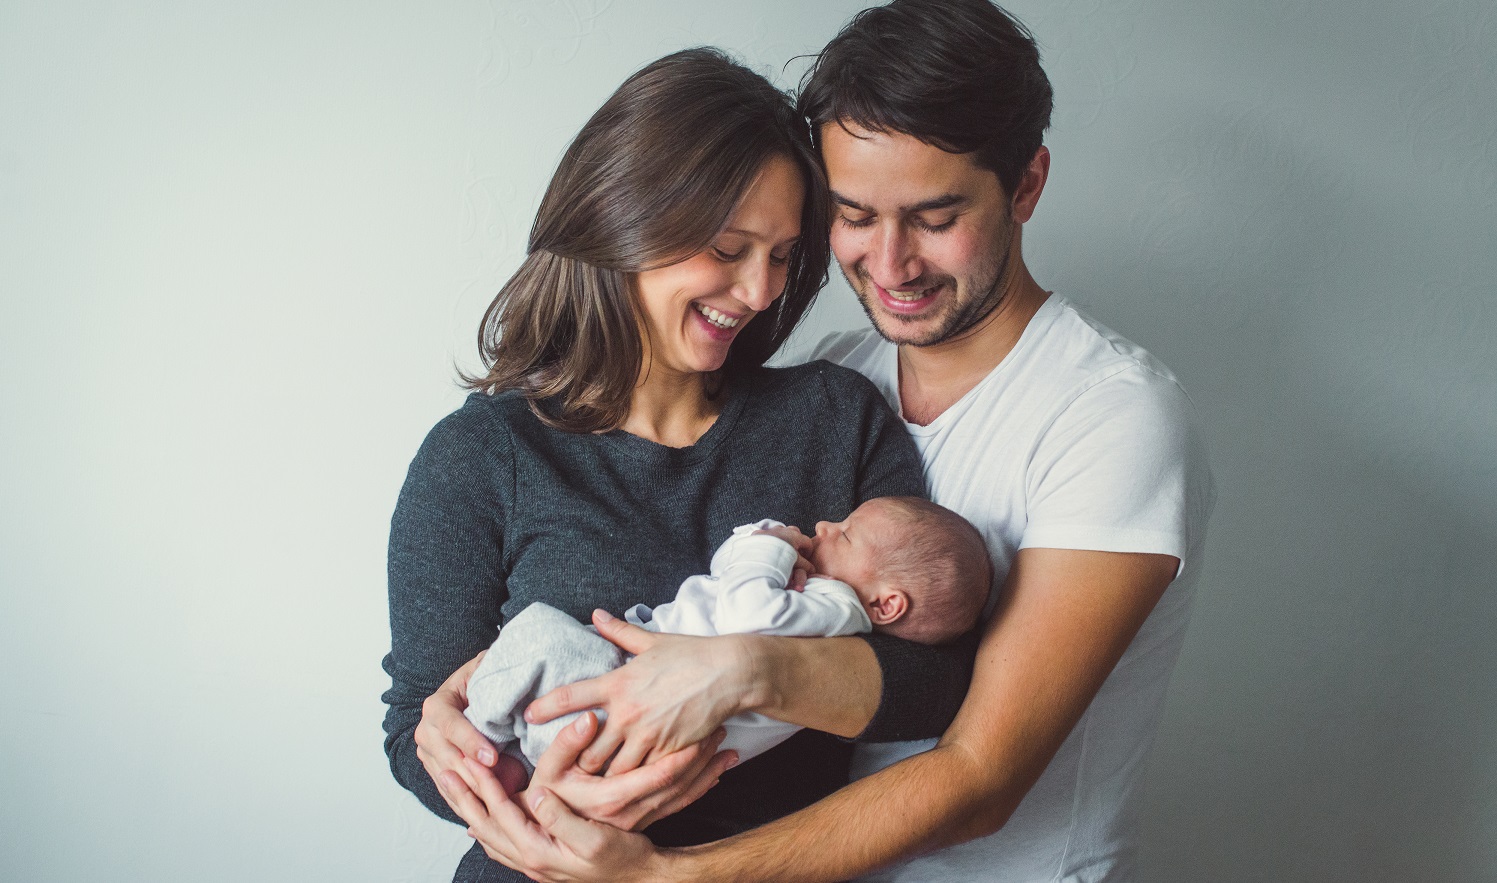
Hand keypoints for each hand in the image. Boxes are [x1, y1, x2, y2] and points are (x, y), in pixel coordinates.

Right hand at [415, 651, 528, 802]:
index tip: (492, 757)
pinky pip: (451, 792)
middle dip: (473, 776)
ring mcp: (428, 754)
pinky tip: (487, 813)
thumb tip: (516, 672)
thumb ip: (494, 670)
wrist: (463, 696)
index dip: (470, 742)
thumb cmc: (481, 681)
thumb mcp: (485, 669)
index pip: (450, 726)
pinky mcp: (436, 771)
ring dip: (472, 794)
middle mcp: (425, 731)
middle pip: (448, 759)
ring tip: (496, 806)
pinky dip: (468, 803)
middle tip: (499, 790)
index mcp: (437, 705)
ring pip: (449, 780)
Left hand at [436, 753, 669, 882]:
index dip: (483, 784)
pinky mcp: (541, 861)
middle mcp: (529, 860)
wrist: (639, 878)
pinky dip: (486, 829)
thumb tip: (536, 795)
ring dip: (470, 811)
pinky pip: (502, 845)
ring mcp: (533, 864)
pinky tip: (481, 826)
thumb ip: (561, 818)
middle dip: (464, 798)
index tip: (467, 760)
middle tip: (444, 771)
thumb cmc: (622, 857)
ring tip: (455, 790)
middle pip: (485, 826)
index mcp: (538, 850)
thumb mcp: (595, 837)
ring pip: (489, 836)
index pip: (500, 813)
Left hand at [526, 611, 755, 774]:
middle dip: (576, 762)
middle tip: (565, 770)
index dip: (545, 707)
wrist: (730, 673)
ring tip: (594, 786)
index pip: (571, 695)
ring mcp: (648, 734)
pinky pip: (643, 775)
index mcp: (619, 683)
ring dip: (603, 779)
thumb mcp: (652, 642)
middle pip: (586, 749)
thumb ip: (620, 632)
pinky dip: (634, 782)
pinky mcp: (668, 751)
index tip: (527, 715)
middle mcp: (627, 711)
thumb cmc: (691, 654)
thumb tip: (597, 615)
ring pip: (613, 770)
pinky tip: (628, 788)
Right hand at [529, 711, 735, 830]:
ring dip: (706, 773)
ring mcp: (637, 821)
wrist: (546, 836)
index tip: (702, 731)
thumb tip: (589, 718)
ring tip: (727, 749)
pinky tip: (714, 775)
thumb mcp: (547, 770)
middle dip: (702, 758)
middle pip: (677, 785)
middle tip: (721, 731)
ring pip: (681, 797)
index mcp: (609, 798)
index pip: (658, 776)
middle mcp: (628, 814)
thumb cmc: (547, 796)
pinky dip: (698, 789)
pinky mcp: (641, 823)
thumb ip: (566, 744)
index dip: (684, 754)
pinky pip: (676, 806)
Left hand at [753, 525, 814, 588]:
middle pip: (795, 532)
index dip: (808, 551)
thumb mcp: (795, 563)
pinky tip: (766, 548)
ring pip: (780, 531)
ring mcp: (770, 530)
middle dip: (796, 541)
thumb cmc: (780, 559)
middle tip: (795, 552)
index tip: (806, 558)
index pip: (807, 542)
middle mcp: (783, 530)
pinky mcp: (758, 534)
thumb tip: (812, 570)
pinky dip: (768, 540)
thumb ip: (805, 566)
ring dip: (783, 539)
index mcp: (795, 536)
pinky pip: (766, 534)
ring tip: (781, 550)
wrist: (758, 556)